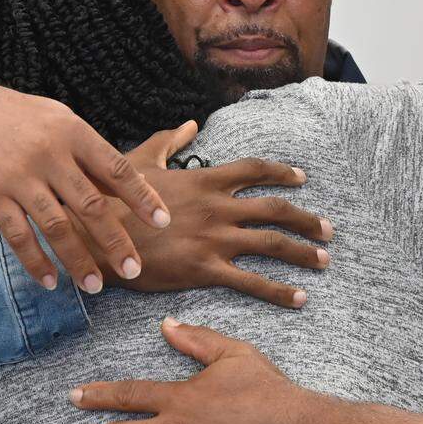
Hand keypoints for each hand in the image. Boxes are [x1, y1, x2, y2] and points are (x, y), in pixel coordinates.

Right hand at [0, 83, 170, 291]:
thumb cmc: (28, 121)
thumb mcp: (65, 123)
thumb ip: (95, 157)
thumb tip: (132, 191)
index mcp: (73, 134)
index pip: (116, 169)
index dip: (141, 197)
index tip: (163, 223)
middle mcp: (48, 155)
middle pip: (89, 204)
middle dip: (114, 241)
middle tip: (133, 269)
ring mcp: (18, 177)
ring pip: (55, 226)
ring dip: (77, 260)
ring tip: (95, 286)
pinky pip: (18, 235)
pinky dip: (35, 261)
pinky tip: (51, 281)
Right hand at [86, 122, 332, 307]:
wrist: (95, 236)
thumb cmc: (112, 199)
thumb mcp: (140, 163)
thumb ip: (168, 141)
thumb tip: (189, 124)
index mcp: (204, 180)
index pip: (254, 170)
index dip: (282, 173)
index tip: (302, 178)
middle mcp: (217, 207)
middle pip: (275, 209)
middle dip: (306, 219)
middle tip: (327, 229)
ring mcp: (214, 239)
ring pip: (272, 244)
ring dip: (303, 252)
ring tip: (324, 260)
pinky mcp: (205, 270)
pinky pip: (252, 282)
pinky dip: (280, 291)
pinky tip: (300, 298)